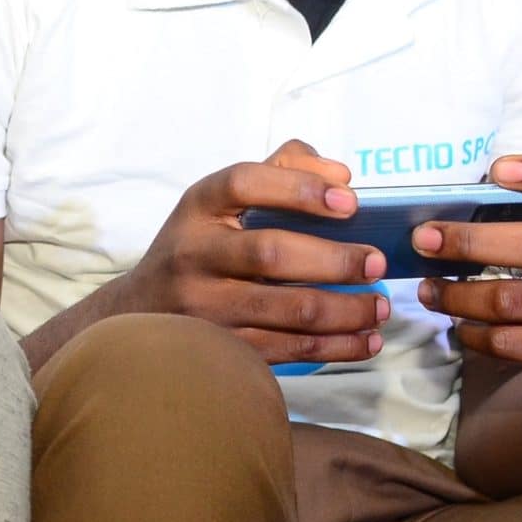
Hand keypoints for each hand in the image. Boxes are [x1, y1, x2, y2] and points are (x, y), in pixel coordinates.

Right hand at [116, 140, 389, 366]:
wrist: (141, 311)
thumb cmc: (198, 246)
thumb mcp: (220, 201)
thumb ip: (280, 171)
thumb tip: (341, 175)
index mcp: (198, 208)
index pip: (243, 183)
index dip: (299, 189)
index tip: (349, 202)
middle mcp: (194, 254)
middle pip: (270, 254)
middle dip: (335, 260)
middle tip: (377, 263)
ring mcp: (204, 306)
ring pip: (288, 310)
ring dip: (346, 311)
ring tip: (380, 306)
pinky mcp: (221, 347)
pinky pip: (288, 349)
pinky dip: (336, 347)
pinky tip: (365, 340)